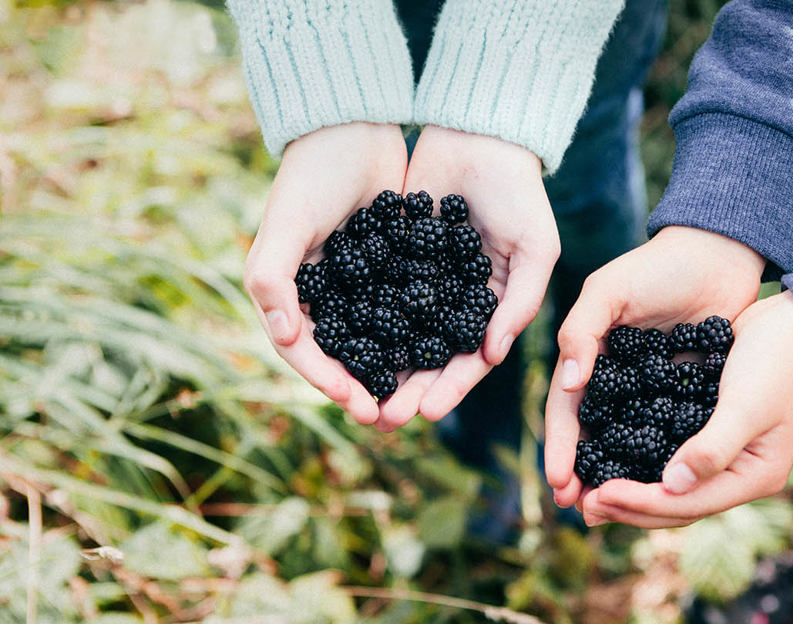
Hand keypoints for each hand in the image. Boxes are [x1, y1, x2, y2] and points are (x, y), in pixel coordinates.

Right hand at [243, 122, 407, 424]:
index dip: (329, 380)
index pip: (306, 350)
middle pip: (346, 353)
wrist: (352, 129)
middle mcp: (326, 293)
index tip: (358, 404)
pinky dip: (422, 332)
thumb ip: (273, 279)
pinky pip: (408, 308)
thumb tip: (286, 336)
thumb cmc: (310, 175)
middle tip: (392, 417)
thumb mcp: (286, 224)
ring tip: (419, 399)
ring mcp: (362, 282)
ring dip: (397, 369)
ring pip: (381, 337)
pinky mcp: (394, 266)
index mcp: (290, 291)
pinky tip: (445, 354)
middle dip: (367, 387)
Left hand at [374, 125, 559, 430]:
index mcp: (490, 306)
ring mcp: (419, 280)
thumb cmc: (519, 192)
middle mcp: (452, 301)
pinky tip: (338, 343)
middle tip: (385, 417)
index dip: (450, 387)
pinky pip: (371, 293)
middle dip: (408, 388)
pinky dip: (357, 319)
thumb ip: (519, 302)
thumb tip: (492, 355)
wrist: (480, 135)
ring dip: (379, 365)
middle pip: (427, 356)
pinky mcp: (389, 254)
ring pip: (395, 333)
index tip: (427, 412)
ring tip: (357, 393)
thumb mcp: (535, 247)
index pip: (469, 358)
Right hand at [544, 226, 765, 507]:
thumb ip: (582, 331)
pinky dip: (662, 461)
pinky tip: (662, 489)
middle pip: (594, 435)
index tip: (559, 481)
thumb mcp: (610, 290)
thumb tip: (570, 383)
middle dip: (583, 473)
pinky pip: (669, 434)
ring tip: (612, 511)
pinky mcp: (686, 394)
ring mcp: (650, 389)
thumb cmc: (660, 266)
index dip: (561, 445)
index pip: (568, 408)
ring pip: (629, 443)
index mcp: (590, 355)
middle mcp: (616, 378)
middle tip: (578, 509)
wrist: (721, 254)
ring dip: (619, 476)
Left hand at [577, 291, 792, 527]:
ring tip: (592, 495)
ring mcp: (725, 457)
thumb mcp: (745, 405)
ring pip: (671, 486)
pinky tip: (612, 459)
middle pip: (677, 504)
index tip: (599, 496)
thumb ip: (712, 447)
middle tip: (585, 506)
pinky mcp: (710, 433)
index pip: (687, 503)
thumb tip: (672, 484)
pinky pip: (670, 457)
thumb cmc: (776, 361)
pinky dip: (642, 462)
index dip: (641, 502)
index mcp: (753, 477)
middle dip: (630, 507)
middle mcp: (738, 475)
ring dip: (633, 491)